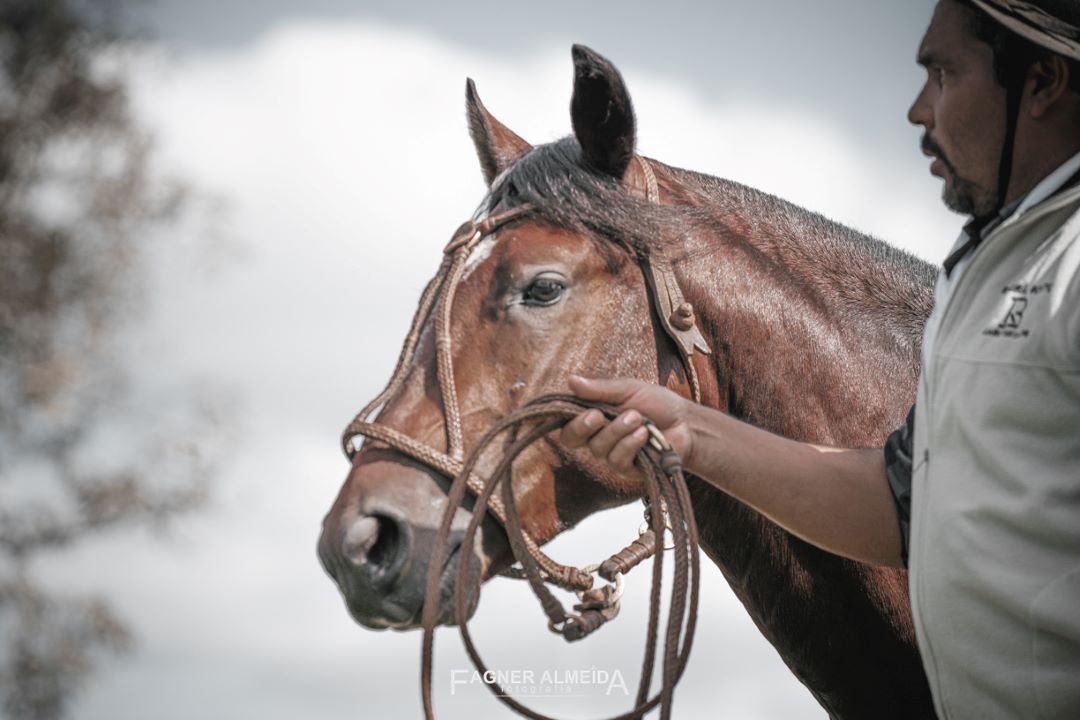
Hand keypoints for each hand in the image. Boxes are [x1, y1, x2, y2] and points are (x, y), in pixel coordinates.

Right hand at [560, 375, 693, 472]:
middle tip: (598, 415)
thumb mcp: (628, 389)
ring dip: (617, 431)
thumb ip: (600, 389)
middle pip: (571, 438)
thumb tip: (570, 380)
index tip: (580, 410)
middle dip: (584, 426)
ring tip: (639, 418)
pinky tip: (644, 435)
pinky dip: (630, 444)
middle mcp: (596, 436)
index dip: (565, 419)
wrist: (686, 423)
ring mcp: (610, 454)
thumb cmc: (657, 403)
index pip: (566, 421)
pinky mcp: (626, 469)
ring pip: (598, 448)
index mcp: (592, 415)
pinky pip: (617, 460)